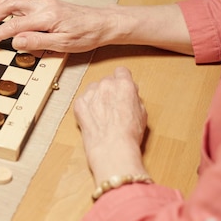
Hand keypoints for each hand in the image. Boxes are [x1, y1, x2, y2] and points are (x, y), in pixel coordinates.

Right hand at [0, 0, 114, 52]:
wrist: (103, 23)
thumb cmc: (87, 35)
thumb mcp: (64, 45)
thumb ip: (37, 42)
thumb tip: (15, 41)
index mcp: (46, 18)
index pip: (14, 26)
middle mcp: (43, 5)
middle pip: (9, 6)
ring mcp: (44, 1)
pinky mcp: (46, 1)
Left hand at [74, 67, 147, 182]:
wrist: (112, 148)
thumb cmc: (128, 134)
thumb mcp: (142, 113)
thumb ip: (134, 97)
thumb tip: (130, 94)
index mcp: (124, 85)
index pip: (122, 72)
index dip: (122, 80)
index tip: (121, 87)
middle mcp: (106, 85)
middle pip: (107, 80)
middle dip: (110, 90)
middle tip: (113, 106)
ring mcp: (91, 93)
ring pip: (94, 88)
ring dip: (97, 97)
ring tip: (103, 114)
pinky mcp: (79, 103)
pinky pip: (83, 100)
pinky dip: (87, 107)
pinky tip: (94, 119)